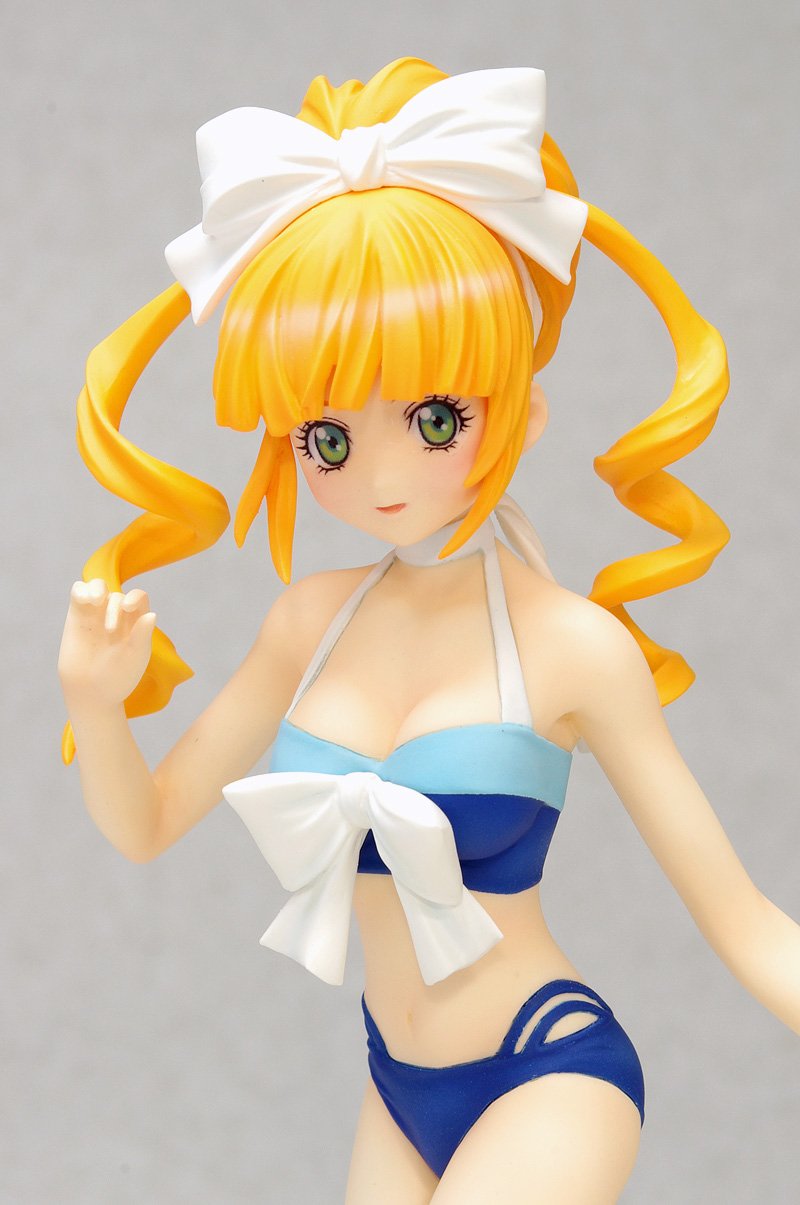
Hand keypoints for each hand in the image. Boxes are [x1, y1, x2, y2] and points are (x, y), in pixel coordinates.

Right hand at [58, 579, 156, 708]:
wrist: (90, 691)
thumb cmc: (117, 676)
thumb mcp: (134, 656)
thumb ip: (142, 635)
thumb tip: (152, 614)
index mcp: (136, 622)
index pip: (139, 597)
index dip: (135, 597)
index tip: (129, 609)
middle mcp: (117, 615)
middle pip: (118, 595)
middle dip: (115, 607)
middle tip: (109, 630)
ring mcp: (96, 614)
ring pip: (98, 586)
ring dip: (97, 588)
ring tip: (95, 600)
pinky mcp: (77, 615)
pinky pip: (79, 592)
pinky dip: (81, 590)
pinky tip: (83, 599)